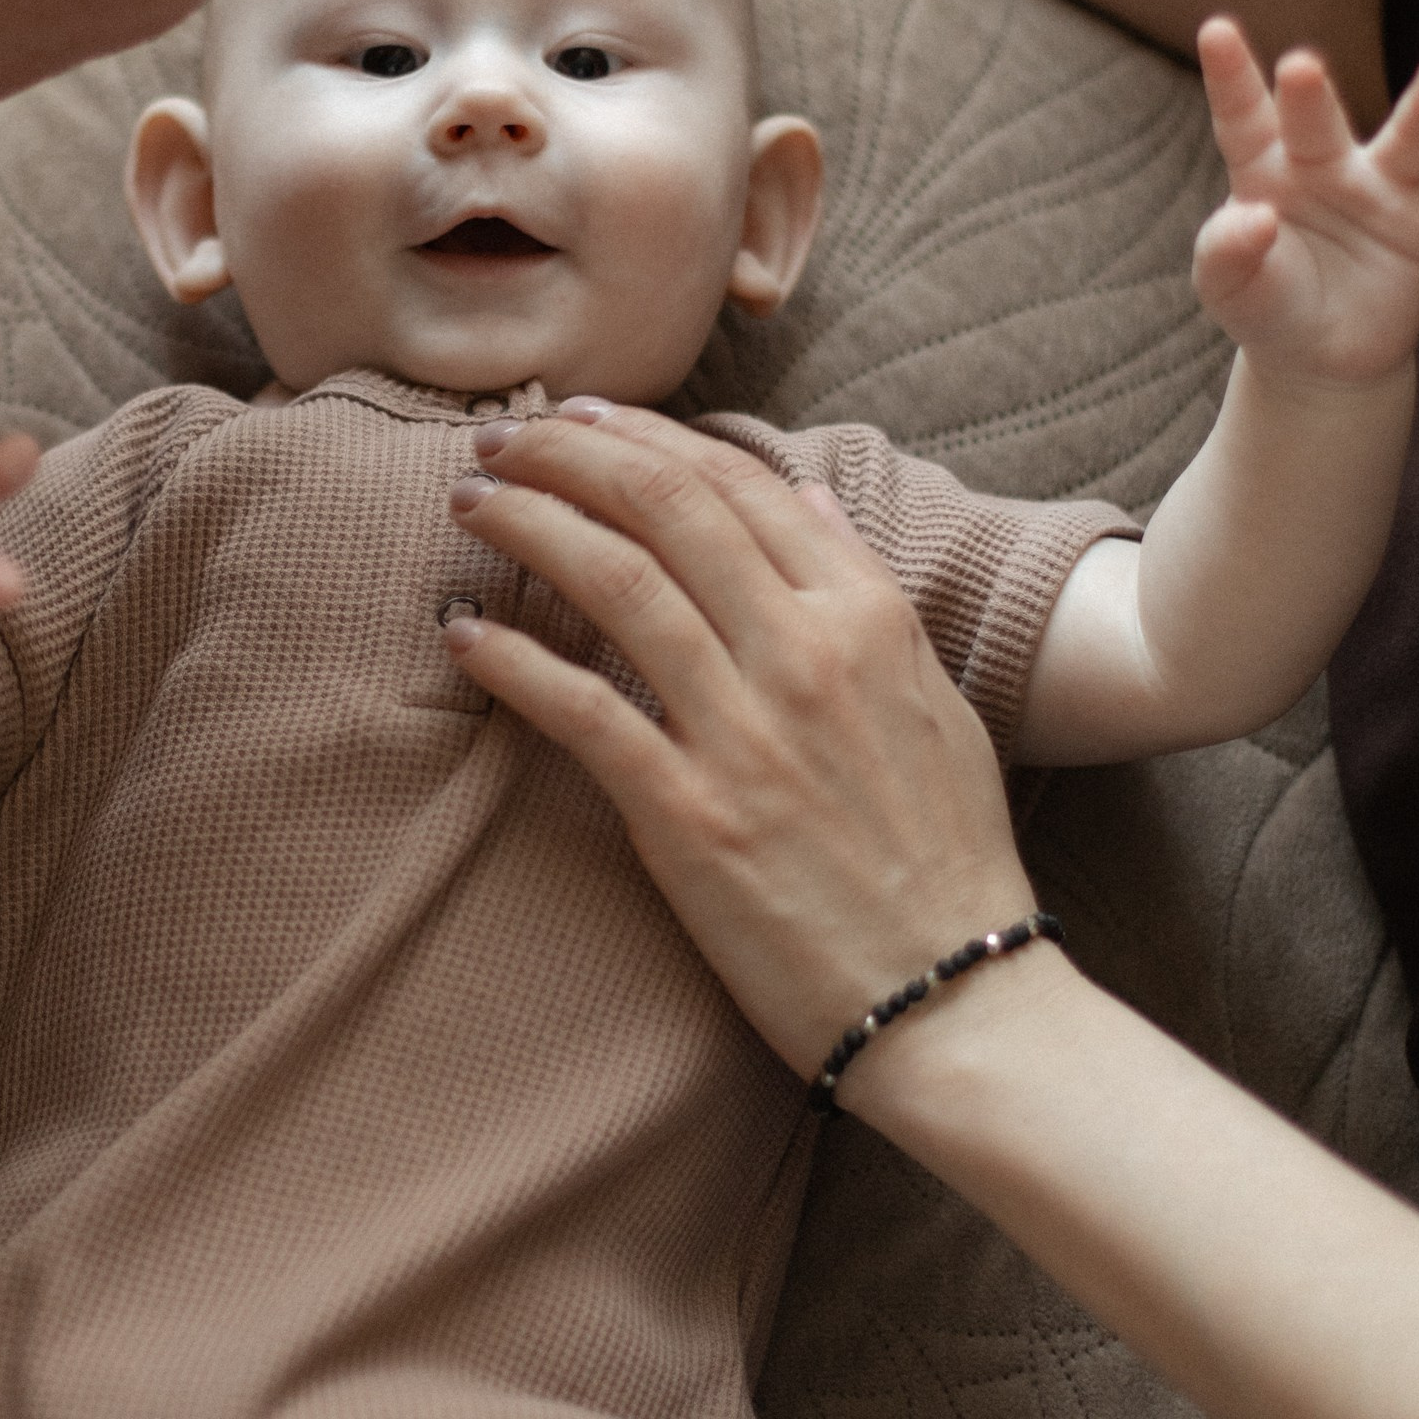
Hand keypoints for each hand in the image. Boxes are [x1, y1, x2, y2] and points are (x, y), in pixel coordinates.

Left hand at [439, 406, 1035, 1079]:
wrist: (955, 1000)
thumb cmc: (947, 862)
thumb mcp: (937, 705)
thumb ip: (870, 596)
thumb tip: (816, 500)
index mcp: (869, 621)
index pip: (739, 484)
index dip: (644, 436)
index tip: (581, 418)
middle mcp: (808, 657)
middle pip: (666, 507)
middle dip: (569, 454)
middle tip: (501, 440)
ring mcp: (747, 736)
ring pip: (618, 583)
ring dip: (528, 526)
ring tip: (471, 503)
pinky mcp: (692, 819)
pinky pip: (583, 712)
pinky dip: (513, 660)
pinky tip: (463, 632)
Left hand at [1190, 18, 1418, 384]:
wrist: (1320, 360)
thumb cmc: (1266, 305)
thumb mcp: (1228, 288)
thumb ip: (1225, 253)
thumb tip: (1254, 218)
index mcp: (1266, 172)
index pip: (1244, 121)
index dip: (1231, 78)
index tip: (1215, 31)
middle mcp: (1326, 165)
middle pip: (1318, 123)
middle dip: (1309, 95)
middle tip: (1301, 67)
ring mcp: (1382, 188)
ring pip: (1406, 140)